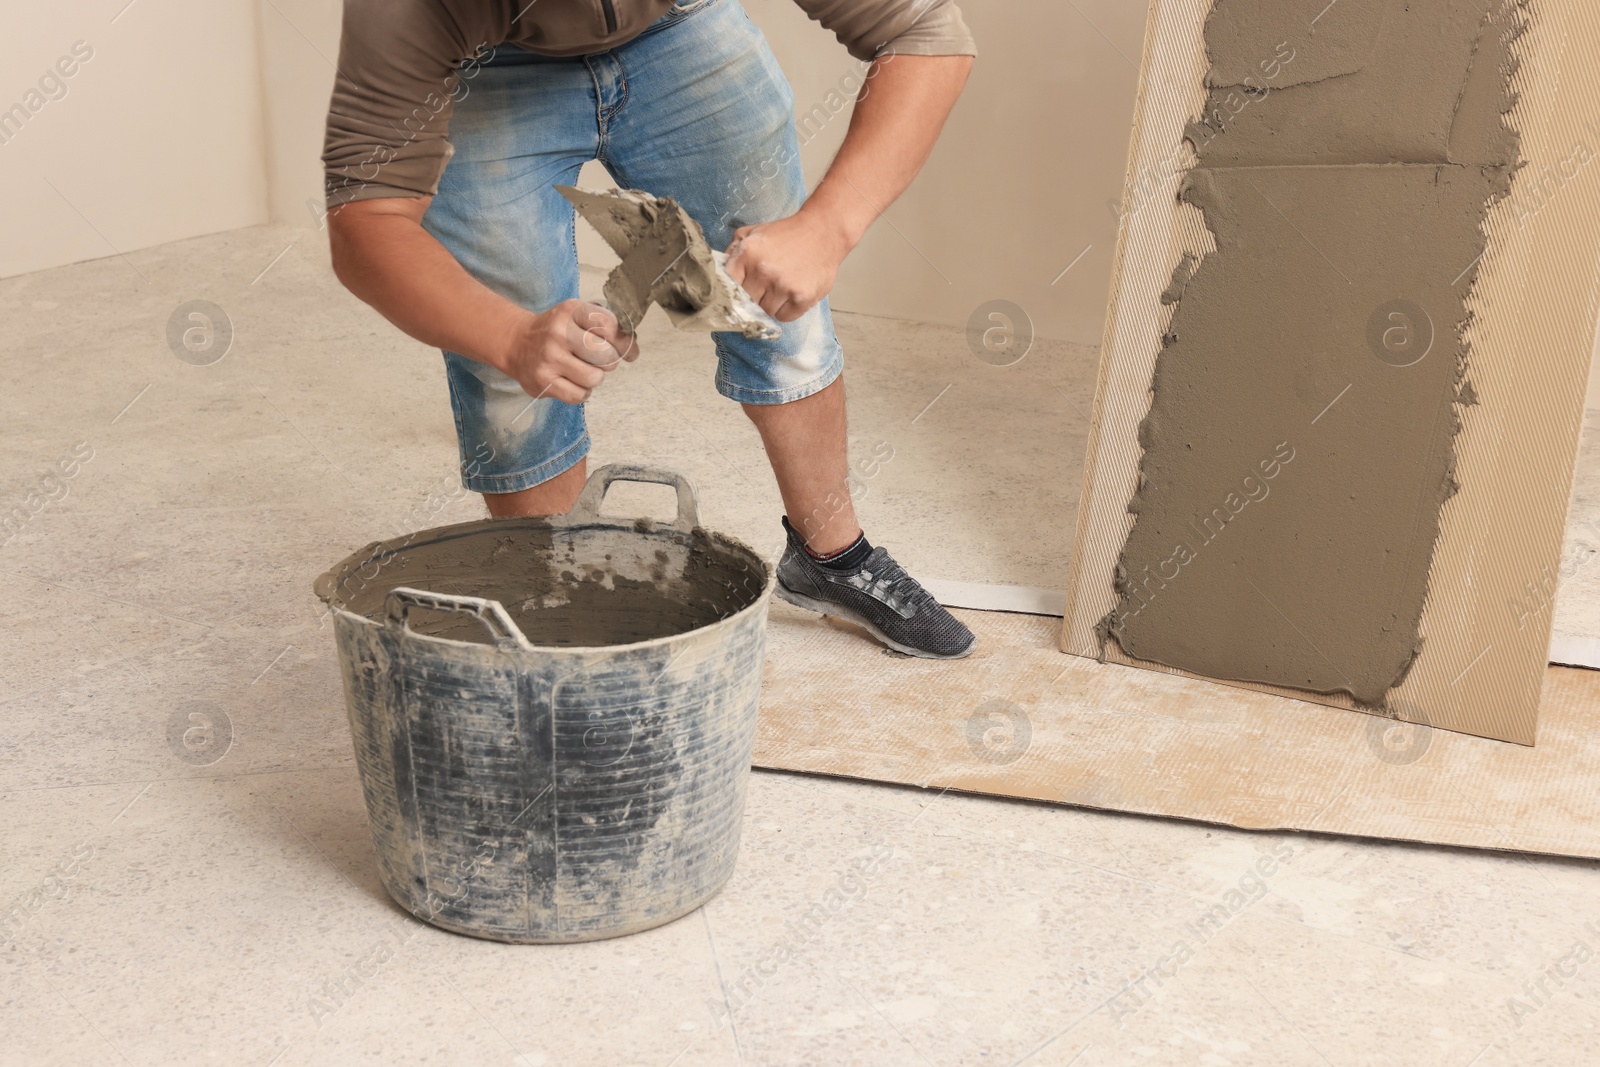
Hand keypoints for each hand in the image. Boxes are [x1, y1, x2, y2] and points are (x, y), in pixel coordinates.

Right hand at [498, 300, 637, 404]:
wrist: (516, 343)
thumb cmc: (556, 330)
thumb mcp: (577, 316)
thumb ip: (606, 326)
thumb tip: (632, 349)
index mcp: (571, 311)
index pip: (610, 326)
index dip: (622, 340)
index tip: (623, 347)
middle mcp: (559, 333)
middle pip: (606, 356)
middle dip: (609, 361)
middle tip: (599, 360)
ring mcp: (549, 358)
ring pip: (594, 378)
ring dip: (595, 377)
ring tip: (583, 370)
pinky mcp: (543, 382)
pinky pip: (579, 395)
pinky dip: (582, 392)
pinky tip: (573, 381)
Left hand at [725, 210, 852, 321]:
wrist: (823, 232)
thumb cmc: (786, 234)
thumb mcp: (753, 233)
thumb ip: (732, 251)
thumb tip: (716, 275)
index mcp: (747, 254)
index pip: (727, 288)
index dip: (731, 295)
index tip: (735, 297)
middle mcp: (764, 271)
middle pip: (746, 304)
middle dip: (752, 299)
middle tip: (763, 290)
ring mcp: (784, 286)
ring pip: (765, 313)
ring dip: (770, 305)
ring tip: (780, 288)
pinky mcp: (802, 297)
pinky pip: (785, 317)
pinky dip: (787, 310)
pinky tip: (792, 294)